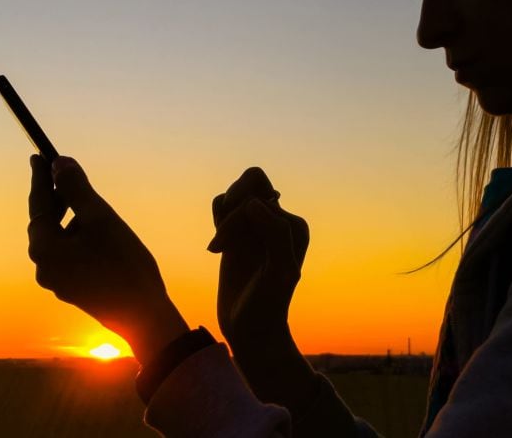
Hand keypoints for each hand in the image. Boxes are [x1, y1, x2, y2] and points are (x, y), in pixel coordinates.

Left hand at [27, 154, 188, 363]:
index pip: (38, 204)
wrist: (142, 315)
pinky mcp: (73, 290)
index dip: (39, 178)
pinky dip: (77, 237)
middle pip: (45, 223)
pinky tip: (96, 234)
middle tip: (63, 174)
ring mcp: (58, 281)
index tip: (39, 155)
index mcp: (44, 248)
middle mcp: (44, 267)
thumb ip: (77, 189)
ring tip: (87, 204)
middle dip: (55, 198)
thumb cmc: (123, 264)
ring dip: (69, 219)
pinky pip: (69, 255)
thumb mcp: (100, 218)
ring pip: (58, 240)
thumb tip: (58, 163)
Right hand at [208, 167, 309, 351]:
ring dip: (223, 216)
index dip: (239, 217)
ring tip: (221, 247)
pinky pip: (224, 208)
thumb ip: (276, 234)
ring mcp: (257, 228)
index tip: (229, 248)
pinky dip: (218, 218)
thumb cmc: (268, 304)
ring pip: (236, 194)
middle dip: (232, 203)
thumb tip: (255, 203)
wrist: (251, 330)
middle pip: (251, 182)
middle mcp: (278, 222)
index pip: (261, 196)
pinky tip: (218, 248)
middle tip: (223, 238)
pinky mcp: (238, 236)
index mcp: (293, 225)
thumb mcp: (279, 273)